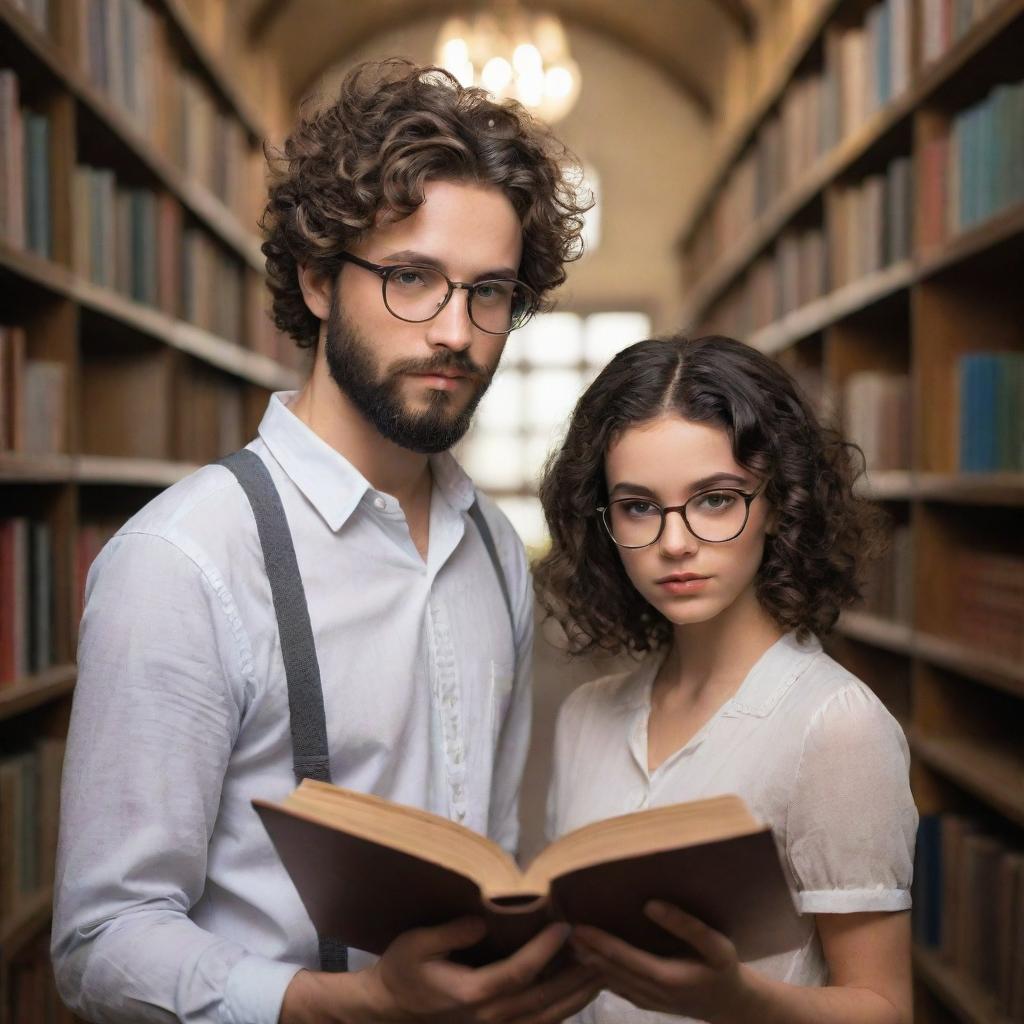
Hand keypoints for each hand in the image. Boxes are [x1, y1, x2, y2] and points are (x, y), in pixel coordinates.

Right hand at [360, 916, 600, 1022]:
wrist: (388, 1009)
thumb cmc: (402, 970)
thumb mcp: (417, 943)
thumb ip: (451, 934)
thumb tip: (481, 918)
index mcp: (472, 994)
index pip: (520, 973)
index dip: (545, 950)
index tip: (567, 927)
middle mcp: (489, 1018)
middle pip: (544, 1000)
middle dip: (576, 976)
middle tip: (604, 950)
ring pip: (546, 1019)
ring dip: (576, 996)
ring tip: (603, 971)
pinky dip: (561, 1012)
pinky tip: (578, 994)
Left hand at [570, 901, 753, 1021]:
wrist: (730, 1005)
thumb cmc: (723, 970)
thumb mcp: (717, 946)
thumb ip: (686, 925)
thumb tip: (650, 905)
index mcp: (667, 978)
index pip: (625, 959)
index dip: (600, 943)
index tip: (578, 927)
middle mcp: (651, 993)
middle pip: (609, 971)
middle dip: (585, 950)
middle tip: (559, 928)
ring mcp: (645, 1000)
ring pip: (608, 981)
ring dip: (586, 962)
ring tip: (565, 939)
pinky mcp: (643, 1001)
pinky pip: (614, 987)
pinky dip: (597, 972)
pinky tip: (584, 957)